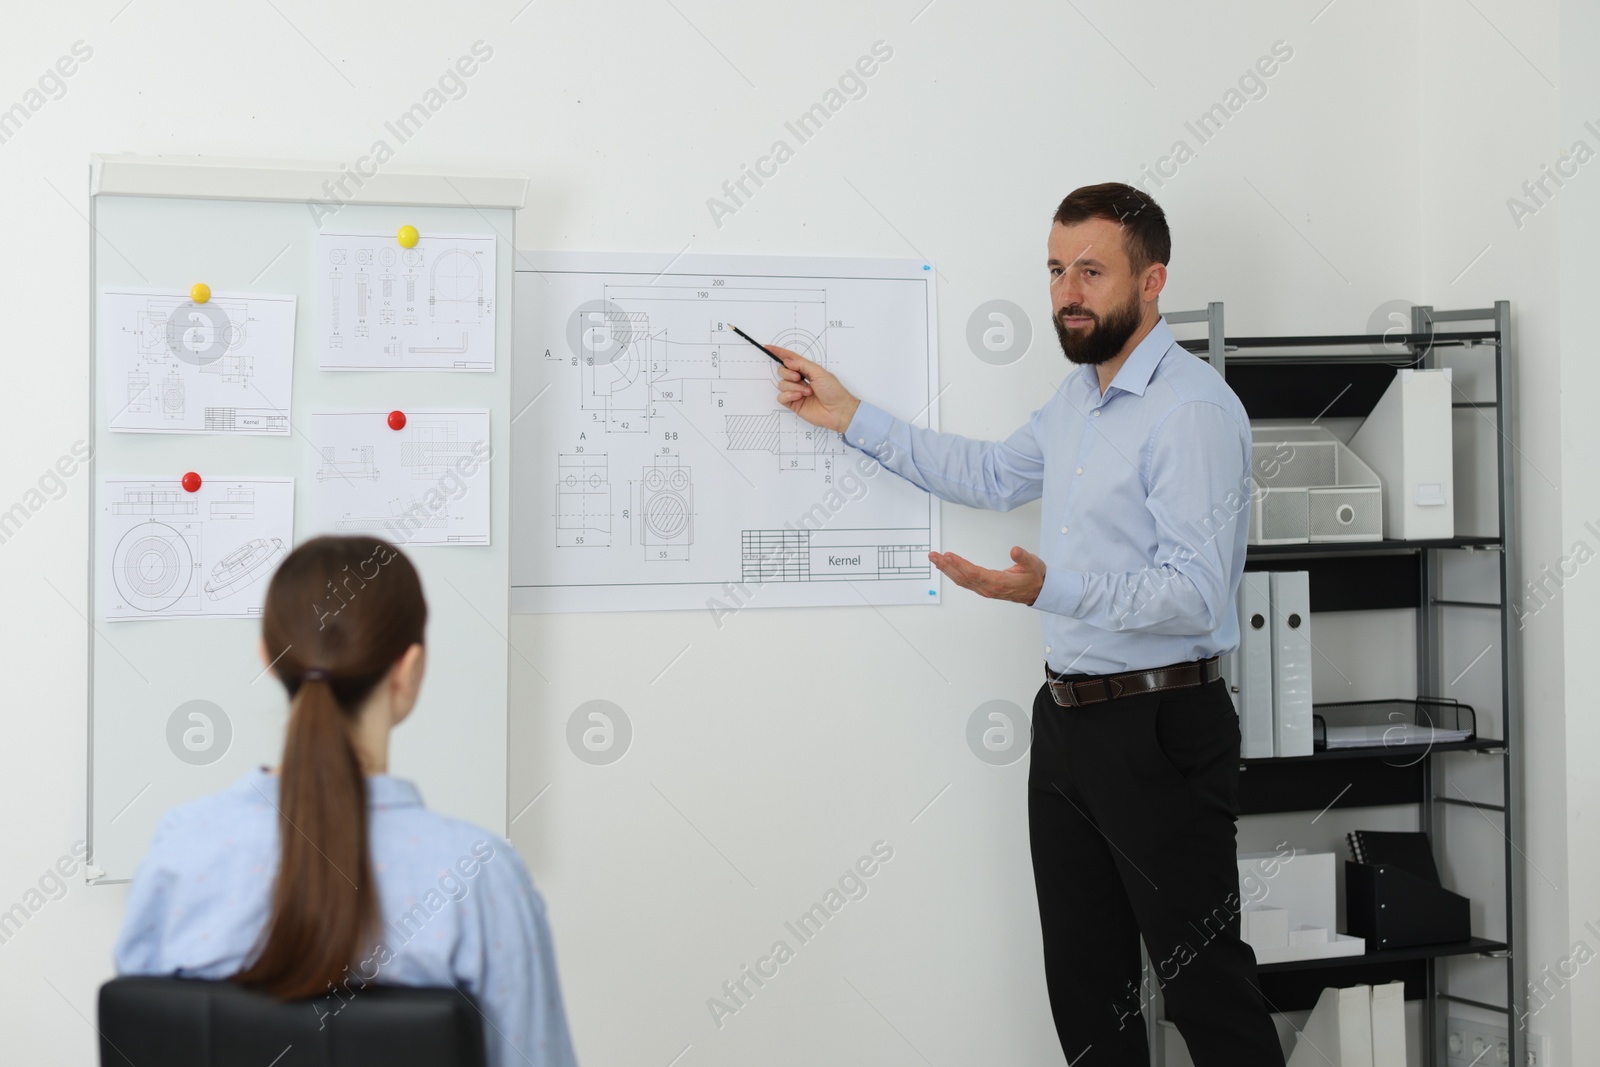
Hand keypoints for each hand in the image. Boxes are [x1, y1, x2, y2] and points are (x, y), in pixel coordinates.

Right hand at [770, 345, 860, 433]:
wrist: (837, 410)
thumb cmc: (833, 391)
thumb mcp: (819, 372)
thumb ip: (802, 364)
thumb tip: (787, 361)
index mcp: (806, 369)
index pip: (790, 358)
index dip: (779, 352)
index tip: (768, 347)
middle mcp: (799, 380)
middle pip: (782, 371)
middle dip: (788, 373)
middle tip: (799, 378)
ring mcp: (795, 391)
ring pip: (782, 384)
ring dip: (794, 387)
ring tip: (807, 392)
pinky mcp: (793, 403)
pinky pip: (781, 397)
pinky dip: (789, 395)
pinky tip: (799, 397)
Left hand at [929, 546, 1045, 605]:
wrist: (1038, 591)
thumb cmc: (1034, 577)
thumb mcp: (1034, 564)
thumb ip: (1024, 557)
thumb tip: (1014, 550)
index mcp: (999, 583)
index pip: (974, 573)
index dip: (960, 564)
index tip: (948, 556)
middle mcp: (988, 588)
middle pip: (963, 577)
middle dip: (946, 566)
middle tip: (933, 556)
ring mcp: (984, 589)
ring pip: (961, 580)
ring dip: (946, 569)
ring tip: (934, 559)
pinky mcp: (983, 588)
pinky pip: (964, 581)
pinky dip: (953, 573)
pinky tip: (946, 566)